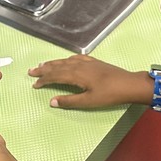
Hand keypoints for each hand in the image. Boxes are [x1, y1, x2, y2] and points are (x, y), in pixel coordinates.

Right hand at [28, 55, 148, 108]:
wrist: (129, 84)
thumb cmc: (109, 95)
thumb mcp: (88, 101)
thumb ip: (69, 101)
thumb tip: (52, 101)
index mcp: (76, 75)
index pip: (55, 76)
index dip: (43, 80)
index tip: (34, 84)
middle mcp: (79, 65)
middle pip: (57, 66)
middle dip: (44, 69)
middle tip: (31, 71)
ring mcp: (87, 62)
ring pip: (65, 61)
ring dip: (53, 63)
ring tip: (43, 65)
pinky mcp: (94, 62)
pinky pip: (76, 58)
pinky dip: (67, 59)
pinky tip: (66, 60)